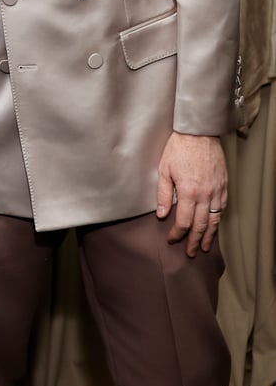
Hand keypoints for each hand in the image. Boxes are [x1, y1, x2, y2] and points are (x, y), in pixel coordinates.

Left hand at [156, 132, 226, 256]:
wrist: (199, 132)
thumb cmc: (179, 148)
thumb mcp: (164, 169)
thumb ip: (163, 194)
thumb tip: (162, 214)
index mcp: (189, 192)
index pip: (184, 222)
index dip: (178, 233)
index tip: (172, 239)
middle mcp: (205, 195)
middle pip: (201, 226)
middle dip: (195, 241)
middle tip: (191, 253)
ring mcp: (217, 191)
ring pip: (214, 220)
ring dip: (209, 236)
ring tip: (205, 247)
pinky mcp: (223, 185)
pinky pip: (222, 208)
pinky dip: (218, 220)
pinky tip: (214, 226)